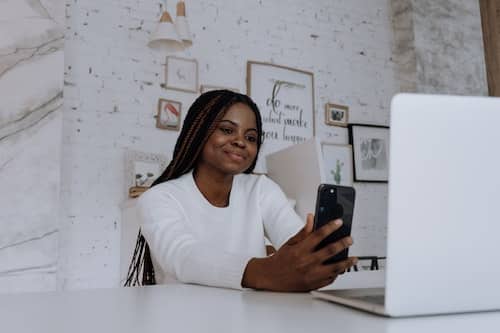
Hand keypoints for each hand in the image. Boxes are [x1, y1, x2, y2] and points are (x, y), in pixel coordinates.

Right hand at [242, 214, 356, 291]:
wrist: (270, 277)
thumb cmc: (280, 260)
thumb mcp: (290, 243)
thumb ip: (303, 231)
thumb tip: (311, 218)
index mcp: (300, 250)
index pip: (318, 235)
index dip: (330, 227)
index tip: (338, 223)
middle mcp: (306, 262)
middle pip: (329, 251)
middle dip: (342, 244)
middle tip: (350, 239)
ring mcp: (311, 275)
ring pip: (334, 269)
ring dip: (346, 263)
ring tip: (353, 258)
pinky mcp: (313, 285)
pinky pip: (329, 280)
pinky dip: (337, 274)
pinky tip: (341, 269)